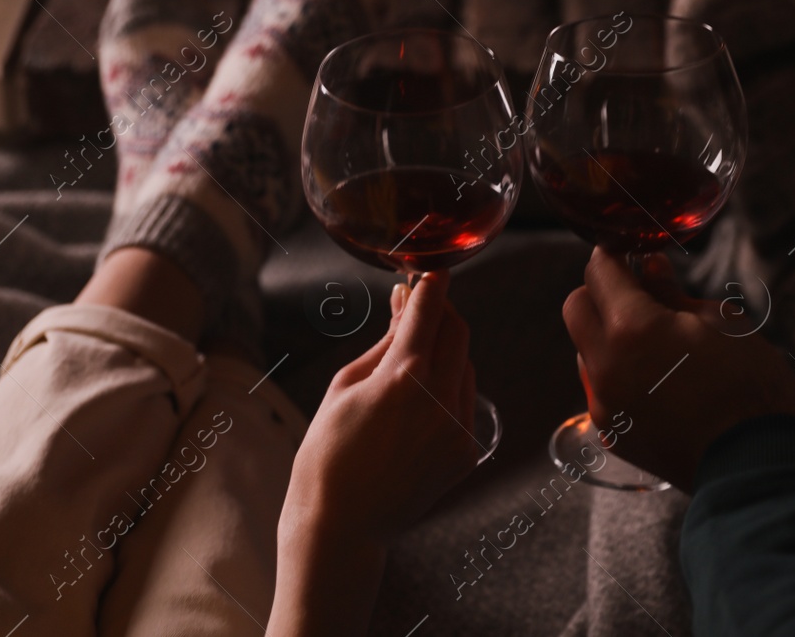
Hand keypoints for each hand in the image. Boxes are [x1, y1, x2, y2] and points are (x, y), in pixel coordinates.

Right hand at [280, 272, 480, 549]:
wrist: (341, 524)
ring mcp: (458, 428)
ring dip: (444, 352)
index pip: (431, 309)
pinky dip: (447, 389)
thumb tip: (405, 301)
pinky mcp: (466, 452)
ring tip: (407, 365)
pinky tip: (416, 405)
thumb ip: (385, 340)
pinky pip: (464, 402)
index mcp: (405, 376)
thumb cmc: (328, 452)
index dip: (432, 283)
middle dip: (440, 314)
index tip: (431, 270)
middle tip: (417, 309)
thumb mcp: (345, 384)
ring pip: (465, 366)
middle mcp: (440, 399)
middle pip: (457, 332)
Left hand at [562, 248, 794, 491]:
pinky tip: (659, 380)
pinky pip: (601, 389)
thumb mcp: (721, 323)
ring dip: (607, 337)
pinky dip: (619, 374)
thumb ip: (672, 294)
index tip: (633, 253)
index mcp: (631, 330)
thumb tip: (649, 269)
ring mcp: (604, 405)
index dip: (616, 256)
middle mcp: (605, 367)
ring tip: (656, 343)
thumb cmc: (751, 387)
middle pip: (577, 308)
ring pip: (585, 351)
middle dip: (601, 292)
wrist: (760, 467)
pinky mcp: (613, 434)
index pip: (599, 272)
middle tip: (640, 293)